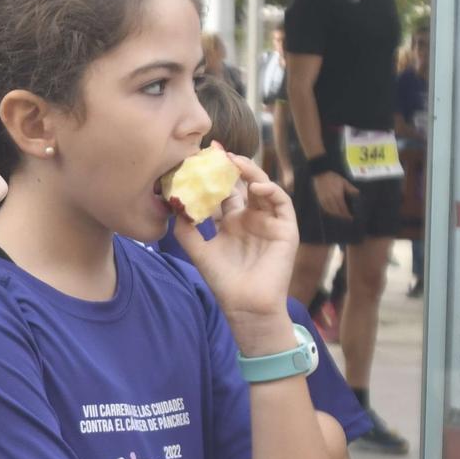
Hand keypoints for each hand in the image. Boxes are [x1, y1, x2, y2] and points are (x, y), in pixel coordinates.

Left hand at [171, 154, 298, 349]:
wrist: (245, 306)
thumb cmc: (224, 282)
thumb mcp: (199, 252)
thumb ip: (186, 231)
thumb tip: (173, 207)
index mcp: (231, 221)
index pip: (223, 192)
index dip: (213, 177)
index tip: (199, 160)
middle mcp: (250, 218)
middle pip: (242, 184)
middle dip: (231, 167)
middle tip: (217, 152)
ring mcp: (269, 221)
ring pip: (262, 187)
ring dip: (251, 172)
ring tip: (235, 163)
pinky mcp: (286, 229)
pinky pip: (282, 203)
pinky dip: (271, 191)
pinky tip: (256, 187)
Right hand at [312, 170, 355, 219]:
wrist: (321, 174)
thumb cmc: (333, 177)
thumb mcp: (344, 181)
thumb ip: (350, 188)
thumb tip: (357, 193)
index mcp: (338, 195)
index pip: (343, 208)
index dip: (347, 214)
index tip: (350, 217)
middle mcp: (331, 199)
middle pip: (337, 211)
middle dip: (342, 216)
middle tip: (346, 218)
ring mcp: (325, 200)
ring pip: (331, 211)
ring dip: (336, 215)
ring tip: (340, 216)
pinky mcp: (320, 200)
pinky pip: (325, 208)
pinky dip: (329, 212)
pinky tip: (332, 212)